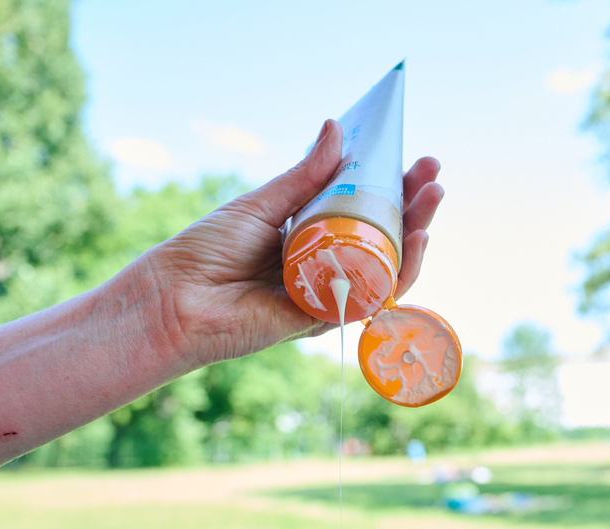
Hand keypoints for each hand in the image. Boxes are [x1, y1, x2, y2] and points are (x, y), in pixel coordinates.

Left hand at [140, 119, 444, 365]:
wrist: (175, 300)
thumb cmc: (207, 252)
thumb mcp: (262, 204)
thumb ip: (304, 176)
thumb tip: (337, 129)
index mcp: (306, 232)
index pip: (359, 206)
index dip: (389, 184)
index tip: (413, 157)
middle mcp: (322, 262)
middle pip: (379, 236)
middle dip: (412, 206)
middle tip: (434, 176)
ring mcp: (326, 291)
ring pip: (384, 267)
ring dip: (414, 237)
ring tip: (431, 203)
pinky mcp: (325, 318)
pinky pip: (372, 297)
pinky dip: (398, 272)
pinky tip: (412, 243)